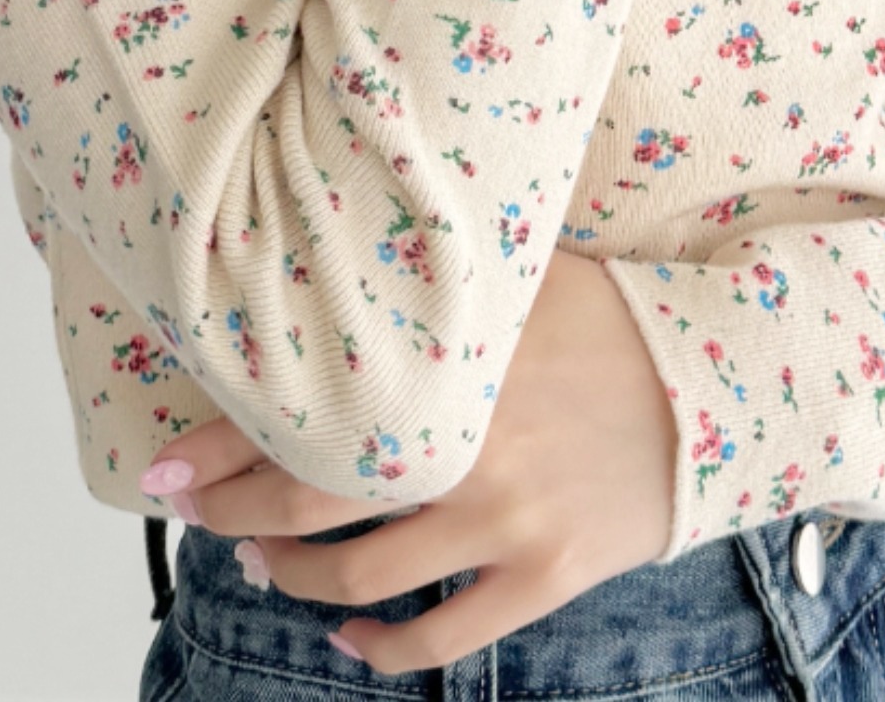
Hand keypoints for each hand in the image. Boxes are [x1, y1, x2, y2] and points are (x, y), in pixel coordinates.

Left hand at [140, 249, 677, 675]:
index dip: (221, 447)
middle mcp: (467, 452)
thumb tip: (344, 238)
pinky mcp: (546, 577)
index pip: (304, 417)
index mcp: (449, 370)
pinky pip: (445, 636)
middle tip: (192, 512)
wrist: (722, 383)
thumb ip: (432, 272)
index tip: (163, 465)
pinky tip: (346, 635)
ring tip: (259, 564)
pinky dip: (384, 646)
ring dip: (293, 578)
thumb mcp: (519, 271)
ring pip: (364, 575)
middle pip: (313, 503)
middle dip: (233, 515)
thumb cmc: (612, 316)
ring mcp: (506, 525)